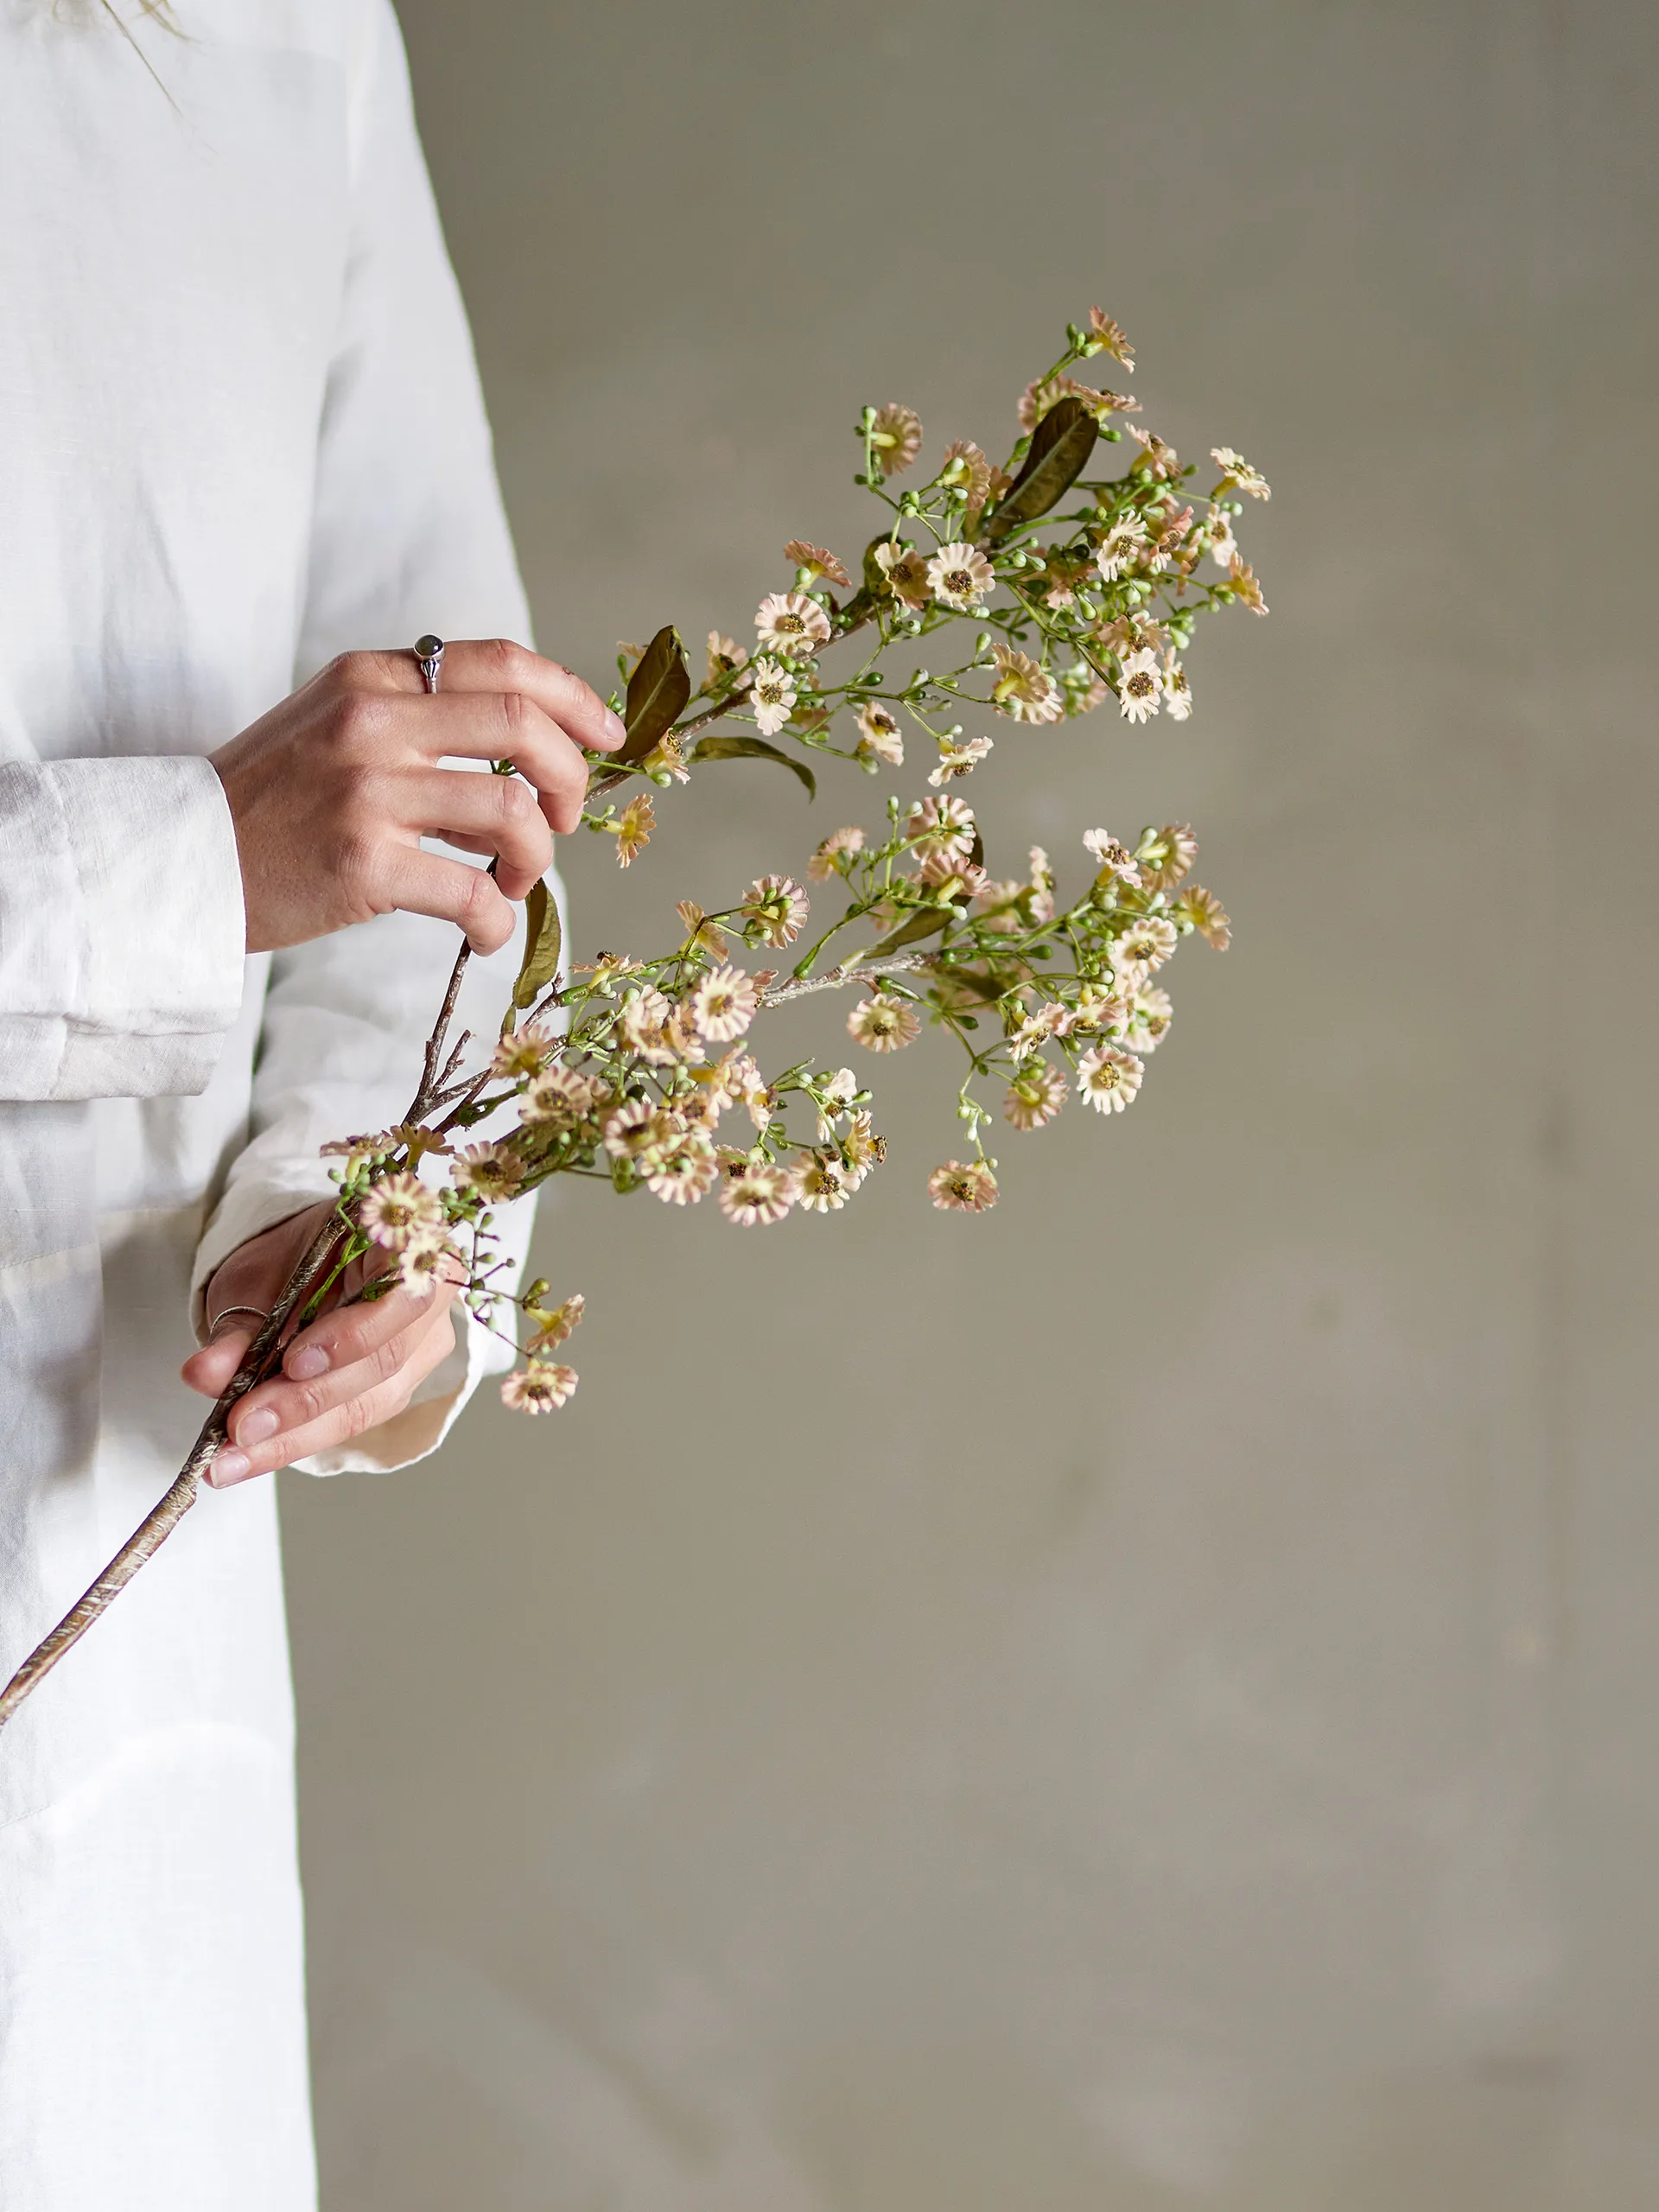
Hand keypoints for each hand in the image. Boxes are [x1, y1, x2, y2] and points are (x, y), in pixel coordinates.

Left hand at [182, 1201, 463, 1486]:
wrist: (302, 1265)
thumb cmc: (291, 1258)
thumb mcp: (256, 1277)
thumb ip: (240, 1327)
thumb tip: (205, 1375)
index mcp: (410, 1243)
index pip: (404, 1293)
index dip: (354, 1334)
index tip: (292, 1363)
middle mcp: (432, 1297)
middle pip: (382, 1360)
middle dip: (305, 1400)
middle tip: (241, 1425)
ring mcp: (422, 1347)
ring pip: (370, 1402)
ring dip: (296, 1435)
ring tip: (233, 1454)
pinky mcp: (399, 1387)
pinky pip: (354, 1419)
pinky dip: (298, 1440)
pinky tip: (251, 1455)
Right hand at [210, 638, 623, 955]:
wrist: (180, 859)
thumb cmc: (271, 801)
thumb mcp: (333, 722)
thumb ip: (415, 715)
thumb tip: (526, 742)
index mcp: (372, 677)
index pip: (502, 663)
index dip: (573, 698)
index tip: (607, 737)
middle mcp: (372, 722)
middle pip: (522, 725)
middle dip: (570, 777)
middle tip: (566, 817)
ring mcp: (367, 792)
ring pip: (511, 811)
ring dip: (538, 854)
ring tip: (515, 878)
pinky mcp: (362, 864)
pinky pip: (472, 892)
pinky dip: (498, 920)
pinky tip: (486, 930)